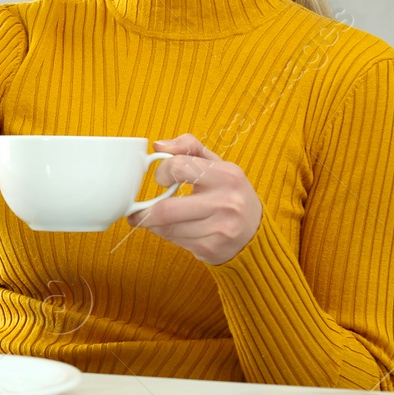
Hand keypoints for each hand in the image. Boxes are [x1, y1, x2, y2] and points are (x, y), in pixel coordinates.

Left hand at [126, 133, 261, 264]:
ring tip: (156, 220)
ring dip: (155, 224)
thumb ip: (188, 147)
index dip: (161, 172)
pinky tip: (176, 230)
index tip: (161, 179)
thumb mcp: (217, 164)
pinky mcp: (212, 249)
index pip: (178, 167)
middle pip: (166, 208)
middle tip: (138, 211)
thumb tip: (159, 145)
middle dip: (146, 211)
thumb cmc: (229, 192)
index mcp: (227, 175)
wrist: (255, 232)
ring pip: (167, 228)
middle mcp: (227, 202)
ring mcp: (221, 229)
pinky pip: (175, 242)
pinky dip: (168, 236)